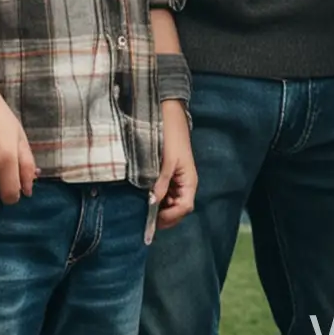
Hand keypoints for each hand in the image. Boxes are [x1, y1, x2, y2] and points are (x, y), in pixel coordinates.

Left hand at [151, 101, 196, 238]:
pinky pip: (165, 194)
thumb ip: (161, 183)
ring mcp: (177, 181)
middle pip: (178, 210)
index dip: (170, 216)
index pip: (184, 208)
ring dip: (160, 209)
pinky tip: (145, 198)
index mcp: (189, 181)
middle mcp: (185, 184)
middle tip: (146, 218)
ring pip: (171, 204)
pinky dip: (157, 199)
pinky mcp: (169, 176)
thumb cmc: (171, 138)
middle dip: (164, 216)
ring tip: (144, 209)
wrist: (169, 116)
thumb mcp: (167, 161)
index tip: (152, 218)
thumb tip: (153, 204)